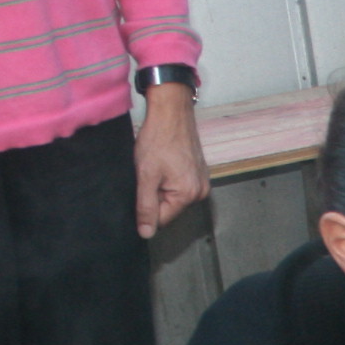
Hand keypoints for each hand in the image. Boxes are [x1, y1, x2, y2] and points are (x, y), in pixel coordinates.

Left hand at [133, 85, 208, 238]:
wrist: (171, 111)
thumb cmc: (158, 138)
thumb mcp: (146, 175)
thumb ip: (146, 207)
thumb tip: (146, 233)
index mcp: (189, 195)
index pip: (162, 219)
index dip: (147, 206)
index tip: (142, 186)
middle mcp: (200, 191)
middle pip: (169, 207)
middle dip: (155, 194)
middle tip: (149, 172)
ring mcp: (202, 180)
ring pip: (174, 195)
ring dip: (162, 184)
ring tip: (157, 165)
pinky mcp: (199, 171)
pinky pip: (180, 183)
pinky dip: (169, 176)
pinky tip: (164, 161)